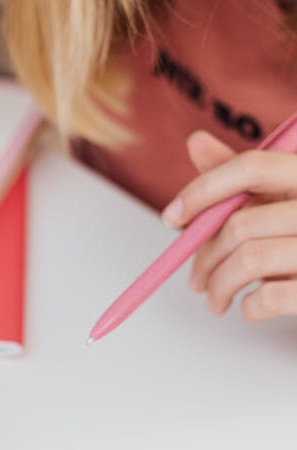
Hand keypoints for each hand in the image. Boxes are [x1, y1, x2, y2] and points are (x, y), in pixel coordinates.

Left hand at [161, 129, 296, 320]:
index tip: (171, 216)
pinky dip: (249, 308)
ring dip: (219, 286)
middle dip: (205, 257)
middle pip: (241, 223)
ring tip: (215, 300)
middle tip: (196, 280)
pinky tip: (250, 307)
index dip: (203, 190)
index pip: (251, 167)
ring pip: (250, 260)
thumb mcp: (279, 203)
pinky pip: (271, 297)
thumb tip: (196, 141)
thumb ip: (241, 180)